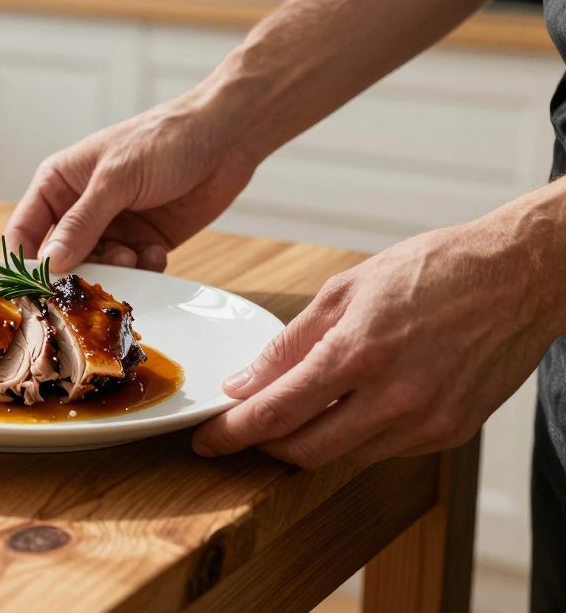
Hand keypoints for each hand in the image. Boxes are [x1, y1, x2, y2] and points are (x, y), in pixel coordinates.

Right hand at [4, 96, 258, 272]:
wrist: (226, 137)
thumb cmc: (165, 139)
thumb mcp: (117, 178)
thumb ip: (82, 223)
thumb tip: (49, 264)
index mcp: (59, 183)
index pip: (24, 231)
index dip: (26, 263)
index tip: (38, 289)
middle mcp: (79, 208)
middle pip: (59, 259)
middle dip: (77, 272)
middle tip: (95, 282)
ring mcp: (112, 227)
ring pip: (96, 269)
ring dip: (114, 271)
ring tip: (135, 254)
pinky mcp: (142, 242)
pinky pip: (130, 270)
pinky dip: (142, 269)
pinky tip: (157, 252)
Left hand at [191, 214, 561, 467]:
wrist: (520, 276)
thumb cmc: (435, 269)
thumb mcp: (347, 289)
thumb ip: (290, 343)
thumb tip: (245, 382)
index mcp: (360, 353)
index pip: (277, 412)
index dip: (233, 433)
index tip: (207, 439)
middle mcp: (394, 398)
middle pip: (303, 451)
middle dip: (262, 447)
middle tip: (239, 433)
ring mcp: (426, 422)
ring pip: (342, 458)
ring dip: (306, 444)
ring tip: (287, 417)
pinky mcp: (450, 434)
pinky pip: (381, 451)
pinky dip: (352, 437)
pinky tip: (344, 410)